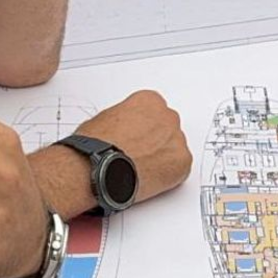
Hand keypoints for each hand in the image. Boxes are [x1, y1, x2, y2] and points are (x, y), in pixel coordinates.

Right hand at [74, 90, 192, 204]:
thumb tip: (128, 129)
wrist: (97, 167)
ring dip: (162, 157)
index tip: (138, 136)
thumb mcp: (106, 119)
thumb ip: (127, 119)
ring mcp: (177, 139)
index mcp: (150, 101)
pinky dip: (169, 175)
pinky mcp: (183, 162)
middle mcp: (168, 117)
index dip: (144, 127)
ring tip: (141, 168)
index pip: (154, 111)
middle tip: (140, 154)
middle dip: (156, 140)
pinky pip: (180, 168)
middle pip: (167, 128)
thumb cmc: (95, 145)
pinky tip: (149, 177)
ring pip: (174, 148)